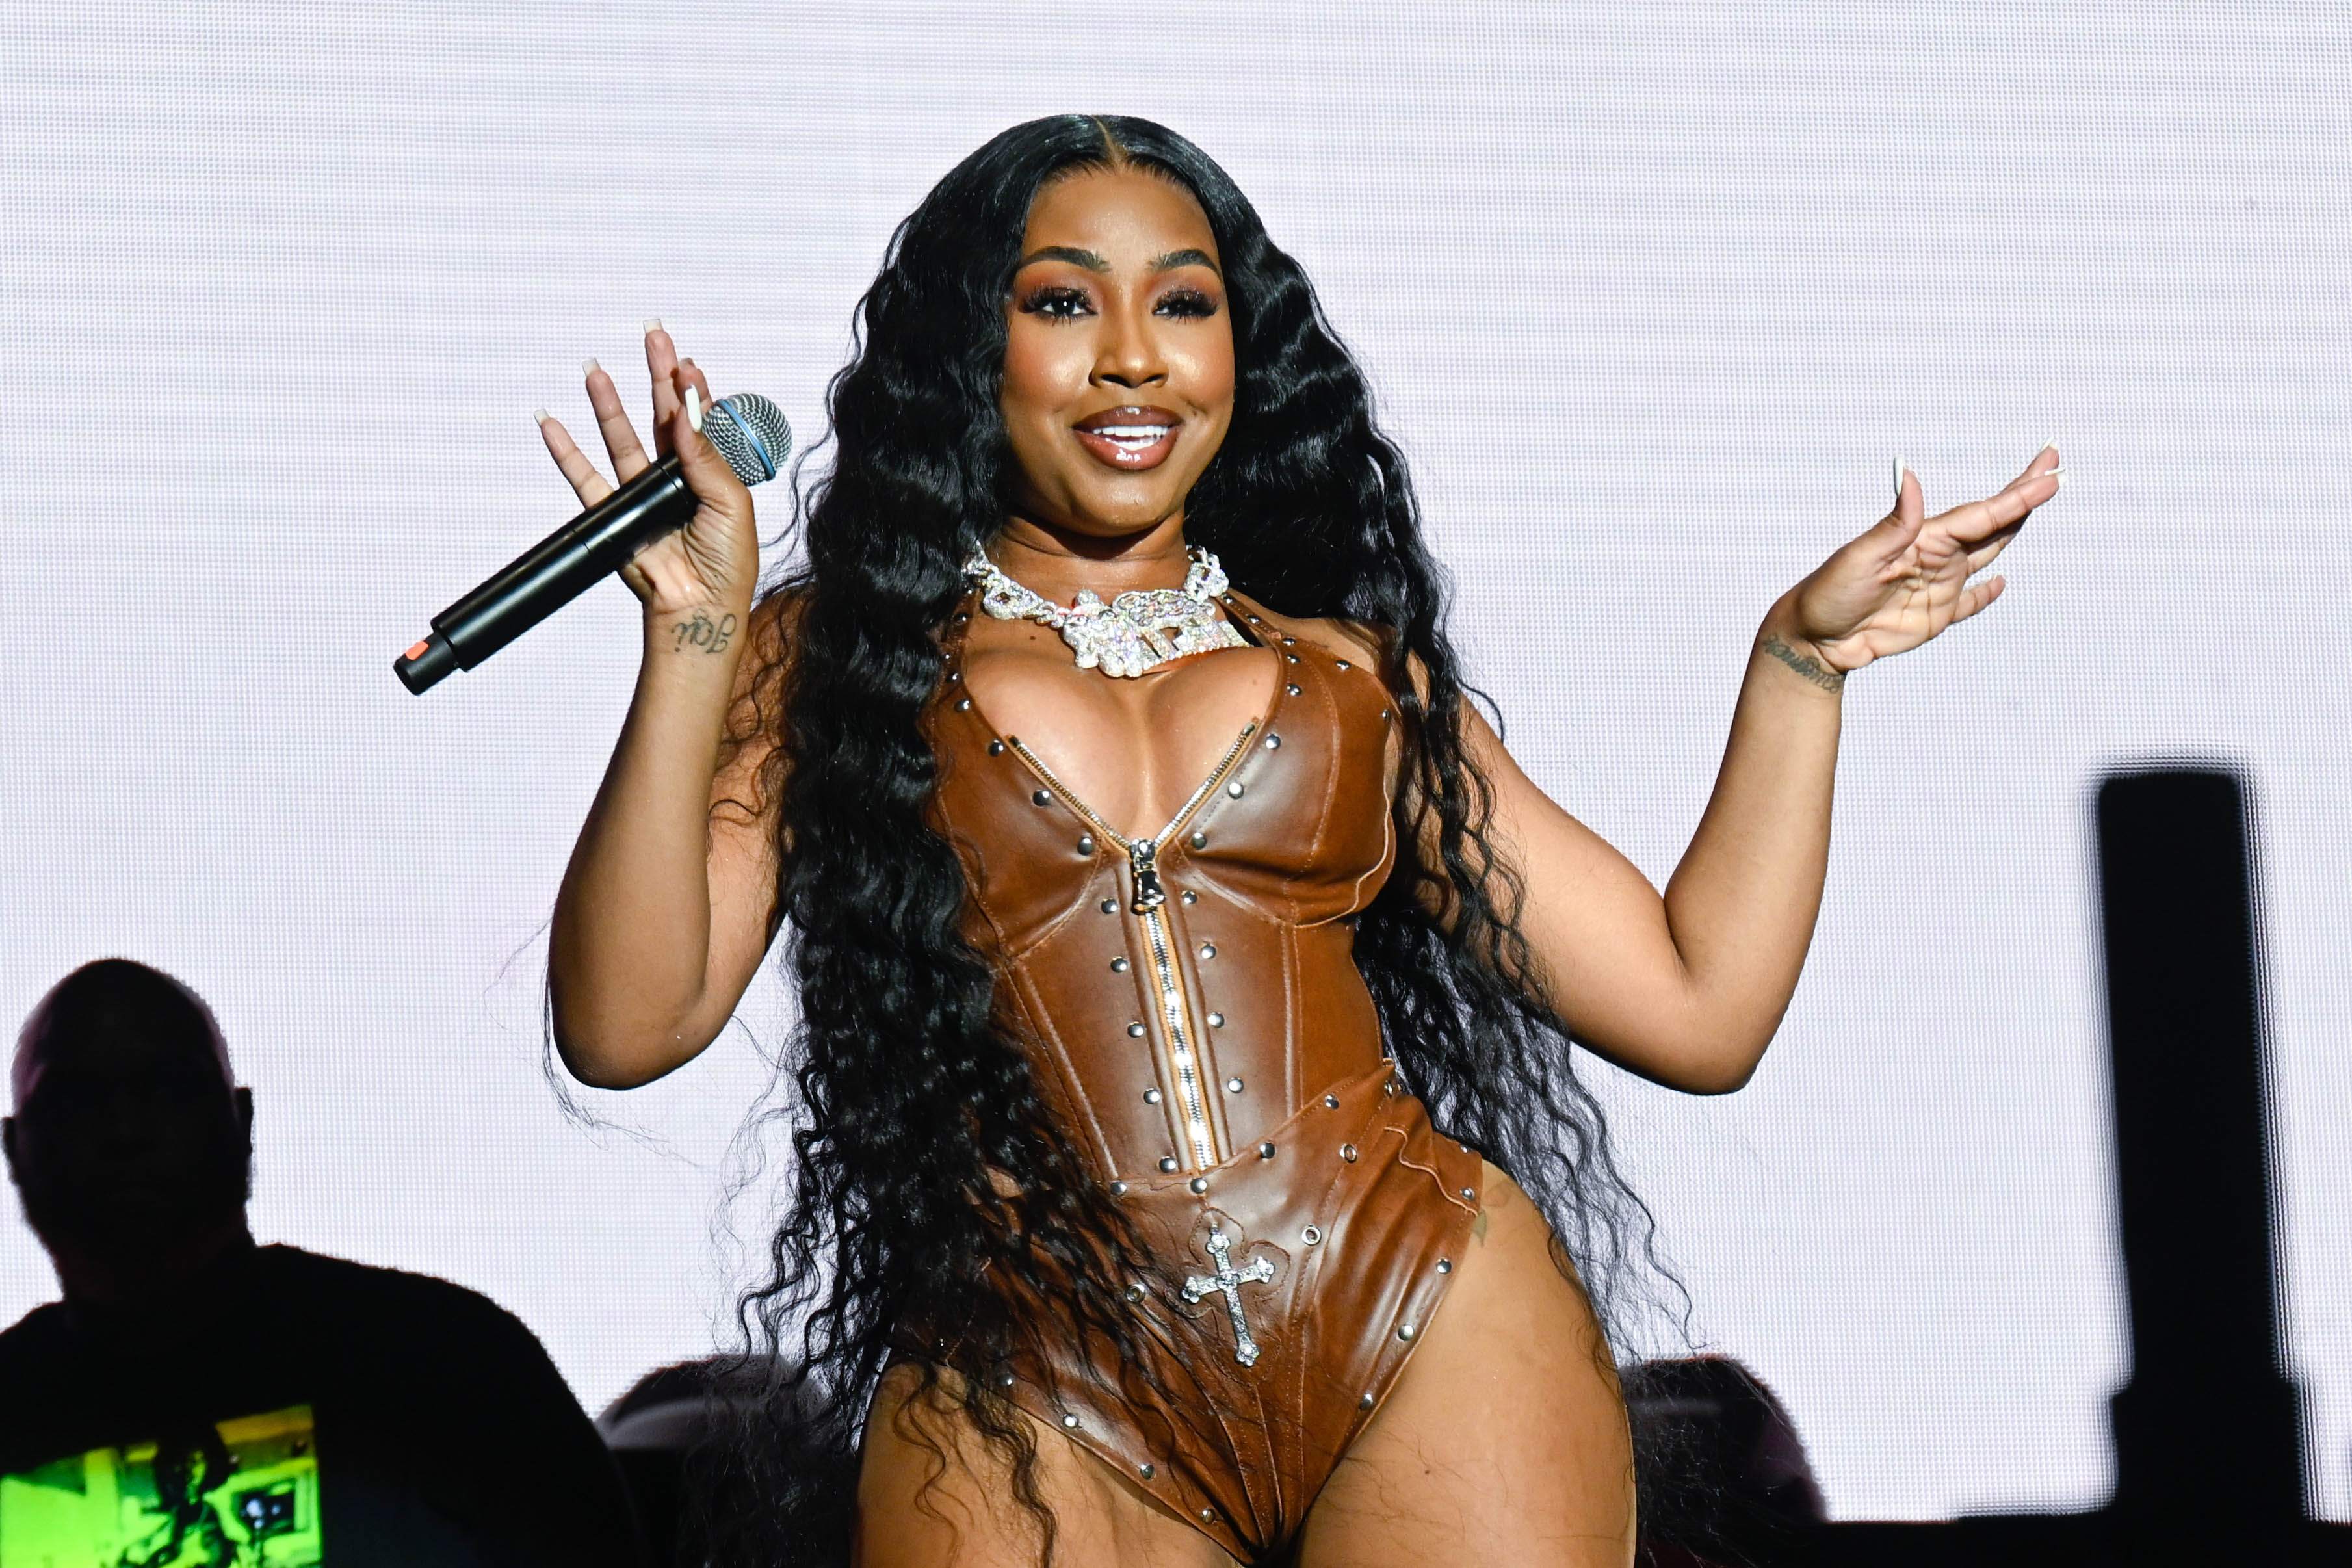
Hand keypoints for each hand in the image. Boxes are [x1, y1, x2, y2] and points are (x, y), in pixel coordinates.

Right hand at [535, 321, 758, 618]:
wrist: (698, 608)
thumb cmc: (727, 563)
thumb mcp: (731, 505)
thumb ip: (708, 458)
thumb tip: (685, 413)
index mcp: (712, 472)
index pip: (701, 420)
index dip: (694, 389)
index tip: (685, 361)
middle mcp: (677, 477)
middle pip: (663, 415)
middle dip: (656, 373)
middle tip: (652, 335)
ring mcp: (644, 494)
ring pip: (622, 438)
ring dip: (607, 403)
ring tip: (595, 369)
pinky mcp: (616, 515)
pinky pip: (585, 478)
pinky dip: (565, 452)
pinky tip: (552, 423)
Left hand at [1777, 445, 2062, 674]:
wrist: (1813, 639)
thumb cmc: (1829, 594)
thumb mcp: (1860, 557)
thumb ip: (1894, 523)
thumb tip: (1909, 473)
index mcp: (1924, 539)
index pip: (1981, 514)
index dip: (2018, 496)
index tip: (2049, 473)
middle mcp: (1938, 557)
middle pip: (1992, 523)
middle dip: (2024, 496)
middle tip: (2054, 467)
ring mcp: (1939, 586)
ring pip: (1987, 553)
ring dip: (2013, 530)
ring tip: (2038, 503)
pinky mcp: (1935, 617)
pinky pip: (1969, 603)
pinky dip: (1986, 594)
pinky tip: (2000, 583)